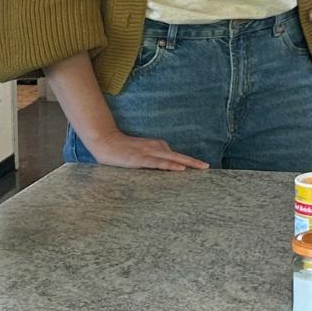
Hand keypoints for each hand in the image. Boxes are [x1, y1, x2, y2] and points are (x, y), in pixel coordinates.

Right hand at [82, 130, 207, 170]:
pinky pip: (158, 163)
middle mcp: (155, 147)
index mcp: (156, 146)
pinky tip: (180, 169)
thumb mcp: (141, 152)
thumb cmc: (122, 149)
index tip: (201, 166)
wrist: (104, 141)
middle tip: (207, 167)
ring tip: (200, 168)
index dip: (189, 160)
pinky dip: (170, 166)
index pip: (176, 155)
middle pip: (178, 156)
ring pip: (172, 159)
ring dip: (187, 163)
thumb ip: (153, 156)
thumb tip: (164, 164)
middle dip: (193, 162)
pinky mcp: (140, 159)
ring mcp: (148, 153)